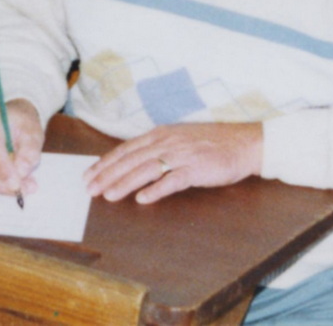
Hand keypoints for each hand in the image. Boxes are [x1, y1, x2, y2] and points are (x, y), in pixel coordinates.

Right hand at [0, 99, 43, 197]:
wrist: (9, 116)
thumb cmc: (22, 124)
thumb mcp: (34, 132)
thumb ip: (30, 152)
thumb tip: (21, 173)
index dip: (2, 169)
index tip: (16, 185)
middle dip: (0, 182)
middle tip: (21, 191)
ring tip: (21, 188)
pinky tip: (9, 182)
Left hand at [84, 123, 262, 205]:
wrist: (243, 143)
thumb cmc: (211, 143)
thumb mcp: (179, 138)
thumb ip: (158, 148)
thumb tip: (133, 160)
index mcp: (161, 134)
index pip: (126, 149)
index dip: (106, 162)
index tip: (89, 175)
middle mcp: (167, 142)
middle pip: (131, 160)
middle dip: (107, 174)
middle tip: (90, 189)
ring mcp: (181, 155)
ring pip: (146, 169)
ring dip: (125, 183)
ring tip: (108, 195)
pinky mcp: (196, 169)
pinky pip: (172, 180)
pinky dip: (156, 189)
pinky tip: (143, 199)